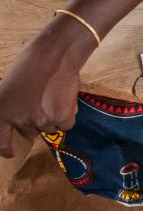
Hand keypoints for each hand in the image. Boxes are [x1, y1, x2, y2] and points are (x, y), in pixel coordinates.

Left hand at [0, 23, 90, 157]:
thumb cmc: (30, 63)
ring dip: (52, 118)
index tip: (9, 153)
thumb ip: (12, 105)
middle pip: (29, 133)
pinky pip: (65, 125)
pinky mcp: (59, 119)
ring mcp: (39, 121)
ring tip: (55, 99)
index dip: (5, 148)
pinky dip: (67, 116)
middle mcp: (18, 120)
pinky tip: (65, 100)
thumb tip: (21, 114)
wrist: (54, 56)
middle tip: (41, 107)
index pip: (0, 140)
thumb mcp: (9, 86)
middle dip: (34, 123)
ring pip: (49, 128)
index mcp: (1, 111)